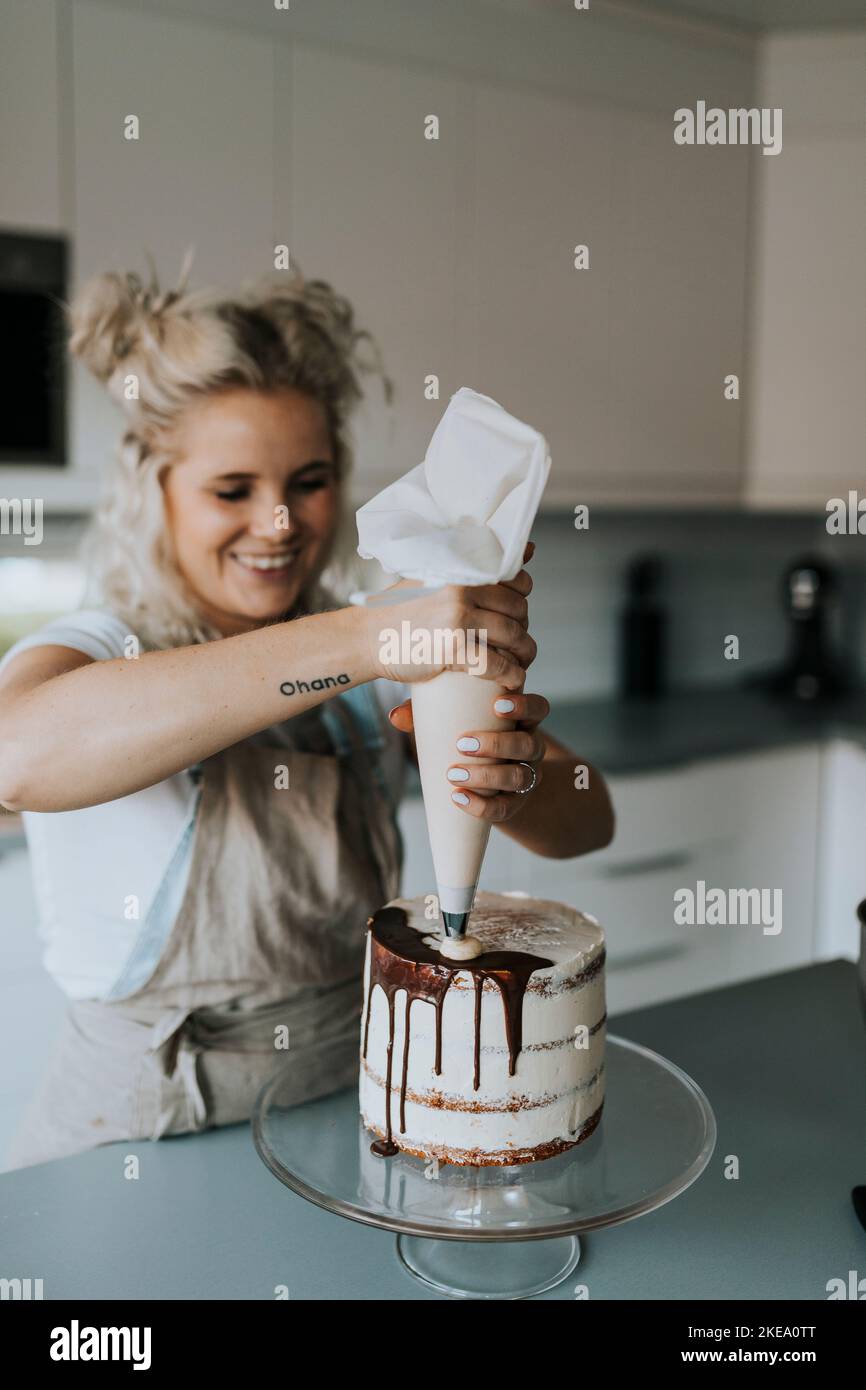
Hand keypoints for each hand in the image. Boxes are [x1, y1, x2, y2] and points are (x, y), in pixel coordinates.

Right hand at [362, 543, 536, 691]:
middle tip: (515, 645)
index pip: (517, 580)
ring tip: (518, 664)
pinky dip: (511, 675)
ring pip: (514, 637)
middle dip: (523, 629)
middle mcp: (462, 588)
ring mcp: (458, 617)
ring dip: (524, 655)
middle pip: (519, 610)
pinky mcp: (453, 648)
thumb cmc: (402, 610)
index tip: (513, 616)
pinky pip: (498, 664)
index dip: (521, 601)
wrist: (365, 638)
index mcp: (461, 568)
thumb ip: (477, 566)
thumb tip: (531, 548)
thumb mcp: (437, 578)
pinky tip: (511, 680)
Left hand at [389, 687, 548, 823]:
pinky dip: (482, 805)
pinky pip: (505, 808)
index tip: (498, 705)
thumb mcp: (456, 723)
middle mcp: (531, 748)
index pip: (539, 708)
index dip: (524, 706)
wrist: (490, 783)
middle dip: (498, 744)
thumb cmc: (469, 741)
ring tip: (455, 773)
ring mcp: (527, 777)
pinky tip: (458, 798)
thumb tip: (396, 715)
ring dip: (487, 775)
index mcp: (521, 721)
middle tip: (463, 743)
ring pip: (521, 777)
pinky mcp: (515, 804)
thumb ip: (429, 714)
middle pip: (529, 744)